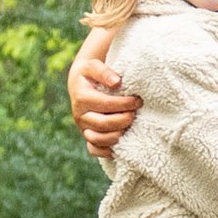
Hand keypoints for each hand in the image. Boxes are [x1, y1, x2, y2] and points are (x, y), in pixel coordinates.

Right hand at [68, 40, 141, 158]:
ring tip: (129, 127)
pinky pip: (93, 149)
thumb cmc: (90, 74)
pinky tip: (119, 145)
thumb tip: (117, 82)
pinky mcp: (87, 136)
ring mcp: (83, 127)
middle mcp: (80, 115)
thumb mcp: (93, 66)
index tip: (138, 100)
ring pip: (98, 139)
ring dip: (116, 135)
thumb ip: (104, 72)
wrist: (80, 83)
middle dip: (123, 120)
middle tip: (135, 113)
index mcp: (81, 98)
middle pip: (102, 124)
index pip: (105, 104)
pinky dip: (105, 151)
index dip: (124, 104)